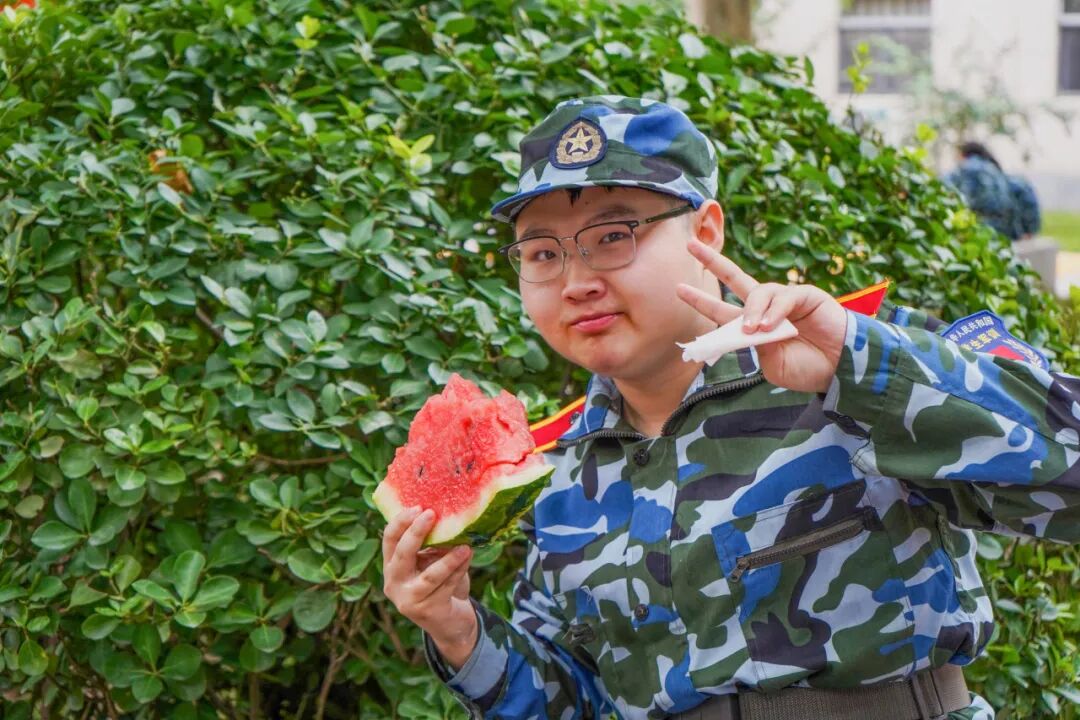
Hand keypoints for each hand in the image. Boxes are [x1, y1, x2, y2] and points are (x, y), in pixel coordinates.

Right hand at [382, 507, 477, 668]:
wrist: (451, 623)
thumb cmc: (441, 585)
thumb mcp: (432, 562)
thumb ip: (432, 546)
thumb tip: (445, 515)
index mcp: (392, 566)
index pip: (389, 540)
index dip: (401, 522)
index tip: (418, 506)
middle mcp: (394, 583)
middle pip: (401, 554)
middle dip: (415, 532)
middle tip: (431, 514)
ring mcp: (408, 600)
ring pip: (429, 575)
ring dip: (448, 558)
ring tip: (464, 545)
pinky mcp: (427, 611)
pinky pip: (446, 586)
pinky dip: (459, 570)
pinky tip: (468, 555)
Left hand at [676, 238, 847, 393]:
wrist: (841, 371)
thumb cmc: (807, 370)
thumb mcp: (773, 365)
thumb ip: (755, 347)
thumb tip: (746, 325)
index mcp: (753, 328)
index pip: (722, 310)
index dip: (702, 300)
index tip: (679, 289)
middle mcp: (765, 309)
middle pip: (735, 279)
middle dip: (714, 261)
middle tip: (691, 245)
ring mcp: (785, 299)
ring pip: (758, 292)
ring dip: (751, 311)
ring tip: (753, 330)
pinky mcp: (805, 295)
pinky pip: (784, 297)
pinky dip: (774, 311)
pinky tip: (770, 326)